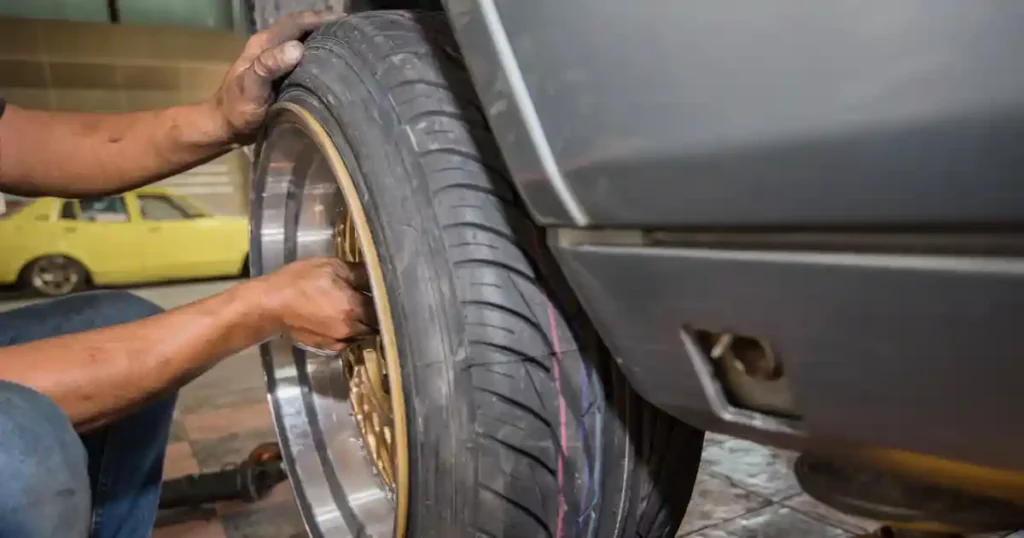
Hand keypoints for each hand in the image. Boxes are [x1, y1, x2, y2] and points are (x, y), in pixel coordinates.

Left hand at [212, 10, 341, 143]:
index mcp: (264, 43)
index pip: (295, 23)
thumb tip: (298, 48)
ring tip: (349, 47)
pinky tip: (335, 66)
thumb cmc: (238, 108)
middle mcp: (273, 47)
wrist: (227, 129)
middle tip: (353, 33)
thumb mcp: (251, 87)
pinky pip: (306, 62)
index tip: (344, 20)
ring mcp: (279, 62)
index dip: (318, 18)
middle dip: (326, 28)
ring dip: (325, 43)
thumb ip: (269, 66)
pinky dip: (321, 59)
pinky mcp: (285, 76)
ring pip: (305, 45)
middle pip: (303, 30)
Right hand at [258, 257, 375, 352]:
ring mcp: (339, 342)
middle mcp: (350, 329)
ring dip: (364, 324)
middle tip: (371, 299)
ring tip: (356, 309)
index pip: (383, 307)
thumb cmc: (299, 281)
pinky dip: (350, 332)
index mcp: (353, 308)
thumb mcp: (332, 267)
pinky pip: (349, 341)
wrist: (270, 304)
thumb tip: (378, 275)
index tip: (386, 291)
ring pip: (363, 334)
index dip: (386, 299)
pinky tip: (342, 320)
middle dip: (377, 313)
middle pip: (376, 324)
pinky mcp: (328, 348)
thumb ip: (360, 273)